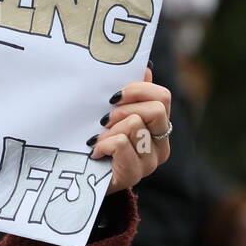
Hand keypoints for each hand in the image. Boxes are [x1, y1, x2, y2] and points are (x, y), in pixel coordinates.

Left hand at [89, 65, 171, 194]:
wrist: (82, 178)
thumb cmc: (97, 139)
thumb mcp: (111, 113)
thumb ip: (130, 93)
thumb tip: (146, 67)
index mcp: (158, 125)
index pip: (162, 96)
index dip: (138, 89)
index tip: (114, 96)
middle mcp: (160, 144)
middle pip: (156, 109)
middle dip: (124, 109)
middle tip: (103, 119)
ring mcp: (149, 161)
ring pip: (135, 125)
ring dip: (110, 129)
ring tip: (97, 138)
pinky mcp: (134, 175)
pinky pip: (122, 144)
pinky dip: (104, 143)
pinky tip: (95, 151)